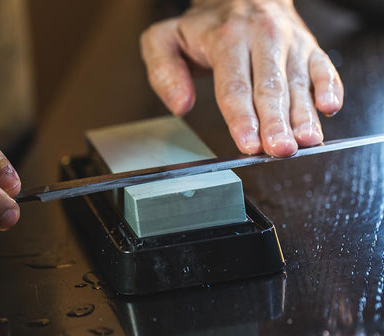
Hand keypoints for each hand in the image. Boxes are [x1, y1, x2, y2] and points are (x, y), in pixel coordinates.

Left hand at [140, 0, 342, 156]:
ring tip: (305, 142)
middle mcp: (262, 37)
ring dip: (303, 115)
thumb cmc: (203, 26)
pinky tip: (329, 108)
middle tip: (279, 150)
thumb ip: (164, 72)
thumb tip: (181, 106)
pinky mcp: (308, 47)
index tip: (247, 144)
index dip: (242, 118)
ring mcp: (288, 42)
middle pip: (270, 88)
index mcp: (226, 38)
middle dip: (275, 123)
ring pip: (298, 83)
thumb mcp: (165, 39)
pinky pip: (323, 68)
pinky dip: (330, 87)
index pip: (234, 85)